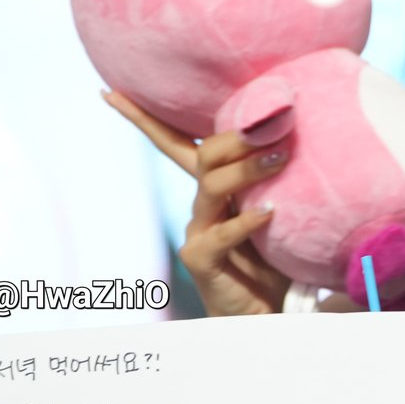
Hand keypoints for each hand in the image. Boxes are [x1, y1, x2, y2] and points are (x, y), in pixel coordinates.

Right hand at [103, 90, 290, 316]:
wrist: (264, 311)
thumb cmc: (273, 258)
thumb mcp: (275, 211)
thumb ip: (274, 181)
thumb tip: (294, 135)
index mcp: (212, 189)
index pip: (175, 144)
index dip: (143, 119)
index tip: (110, 92)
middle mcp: (200, 206)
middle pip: (201, 157)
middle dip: (231, 137)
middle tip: (269, 126)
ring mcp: (197, 231)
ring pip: (211, 188)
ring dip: (246, 170)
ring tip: (280, 159)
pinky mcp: (201, 258)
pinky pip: (221, 234)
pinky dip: (246, 220)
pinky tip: (270, 212)